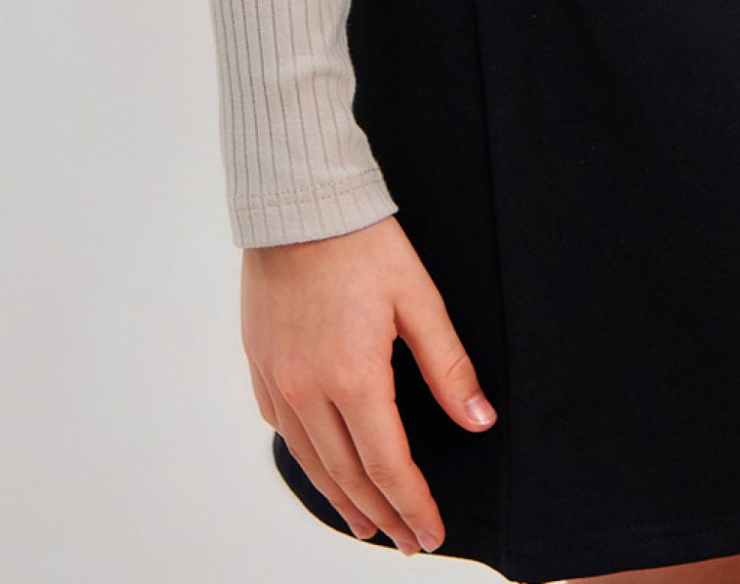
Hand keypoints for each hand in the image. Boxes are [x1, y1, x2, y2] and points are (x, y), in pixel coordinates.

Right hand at [242, 213, 495, 555]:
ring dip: (341, 498)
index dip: (413, 506)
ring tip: (365, 524)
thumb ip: (448, 366)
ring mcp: (278, 378)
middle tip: (407, 540)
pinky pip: (282, 427)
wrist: (298, 200)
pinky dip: (306, 457)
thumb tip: (479, 421)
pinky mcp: (260, 362)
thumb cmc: (364, 243)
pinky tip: (320, 465)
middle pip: (348, 475)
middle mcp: (309, 389)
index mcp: (353, 378)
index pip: (388, 467)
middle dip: (382, 515)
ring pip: (311, 460)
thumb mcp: (419, 298)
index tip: (432, 533)